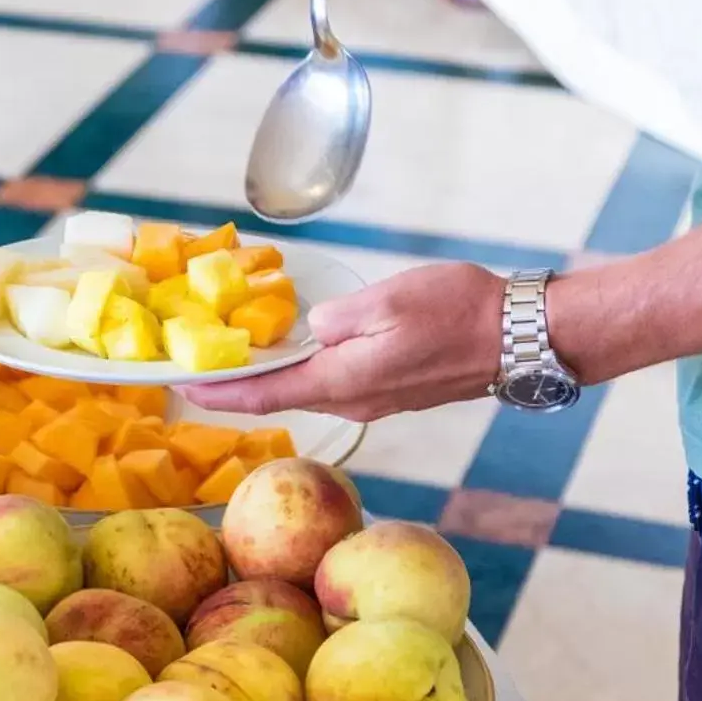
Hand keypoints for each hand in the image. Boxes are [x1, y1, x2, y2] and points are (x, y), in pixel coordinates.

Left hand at [182, 263, 502, 421]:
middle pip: (279, 397)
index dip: (219, 393)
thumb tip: (312, 330)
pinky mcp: (392, 389)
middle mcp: (354, 399)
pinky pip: (333, 383)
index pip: (264, 395)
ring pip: (307, 390)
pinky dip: (303, 373)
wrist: (521, 336)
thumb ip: (336, 318)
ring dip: (269, 380)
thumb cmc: (458, 311)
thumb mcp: (387, 301)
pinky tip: (294, 354)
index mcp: (344, 380)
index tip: (180, 387)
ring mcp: (375, 398)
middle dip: (236, 387)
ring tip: (235, 360)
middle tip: (196, 369)